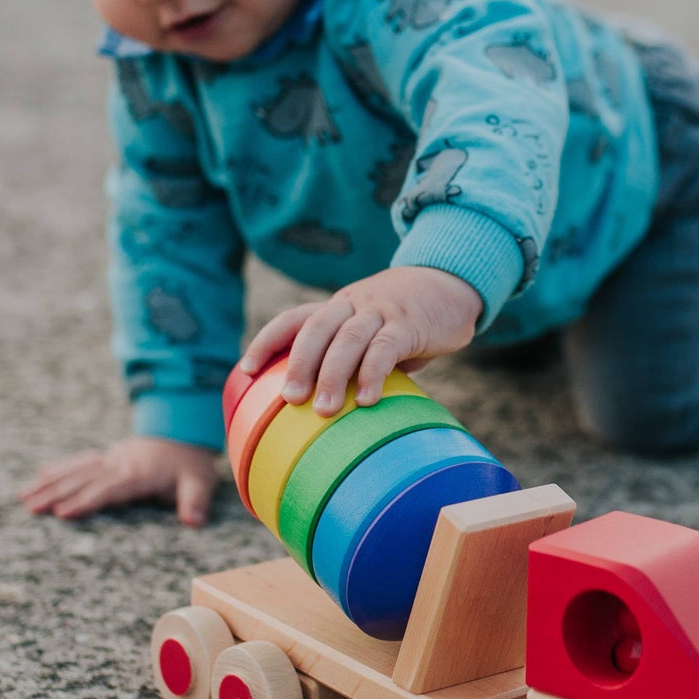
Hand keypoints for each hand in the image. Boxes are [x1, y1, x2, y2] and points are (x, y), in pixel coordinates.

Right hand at [18, 437, 223, 524]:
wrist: (186, 430)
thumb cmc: (192, 464)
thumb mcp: (201, 482)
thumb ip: (196, 502)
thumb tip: (193, 522)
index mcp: (141, 474)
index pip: (109, 489)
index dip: (86, 501)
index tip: (62, 513)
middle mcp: (121, 464)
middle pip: (84, 480)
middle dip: (56, 493)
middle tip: (29, 508)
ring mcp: (112, 458)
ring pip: (77, 470)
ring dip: (50, 482)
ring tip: (23, 496)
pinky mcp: (108, 456)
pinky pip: (80, 462)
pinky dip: (59, 468)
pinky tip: (39, 476)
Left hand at [240, 266, 482, 414]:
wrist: (451, 285)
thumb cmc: (405, 321)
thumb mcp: (372, 332)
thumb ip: (353, 360)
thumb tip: (325, 413)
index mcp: (338, 307)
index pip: (294, 318)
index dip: (268, 341)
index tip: (247, 370)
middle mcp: (353, 304)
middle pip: (317, 327)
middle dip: (299, 362)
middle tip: (290, 398)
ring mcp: (381, 311)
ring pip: (349, 338)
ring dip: (334, 374)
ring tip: (325, 410)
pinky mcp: (410, 323)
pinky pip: (387, 347)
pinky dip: (373, 373)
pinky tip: (367, 399)